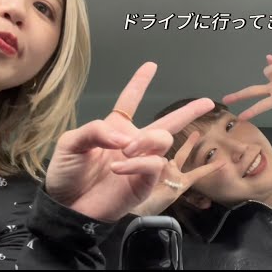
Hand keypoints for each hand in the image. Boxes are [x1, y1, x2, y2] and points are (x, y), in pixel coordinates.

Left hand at [45, 62, 214, 221]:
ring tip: (127, 149)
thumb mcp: (70, 143)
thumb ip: (95, 131)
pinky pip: (153, 166)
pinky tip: (119, 165)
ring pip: (163, 141)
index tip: (150, 66)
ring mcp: (140, 164)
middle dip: (189, 112)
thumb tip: (124, 137)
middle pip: (166, 124)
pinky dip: (138, 163)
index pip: (130, 101)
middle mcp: (132, 144)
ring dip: (147, 140)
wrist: (64, 205)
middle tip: (207, 103)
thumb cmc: (66, 173)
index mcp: (114, 129)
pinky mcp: (143, 183)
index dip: (139, 83)